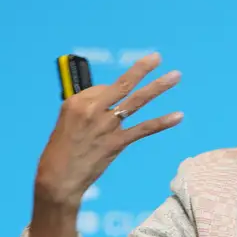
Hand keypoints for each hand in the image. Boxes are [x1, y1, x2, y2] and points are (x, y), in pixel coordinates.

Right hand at [34, 53, 182, 208]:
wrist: (58, 179)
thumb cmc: (61, 152)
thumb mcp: (68, 123)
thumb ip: (90, 110)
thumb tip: (110, 102)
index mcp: (77, 102)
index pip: (104, 88)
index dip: (114, 92)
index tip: (118, 96)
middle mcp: (92, 109)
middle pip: (122, 84)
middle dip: (142, 69)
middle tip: (157, 57)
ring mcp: (106, 126)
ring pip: (136, 101)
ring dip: (158, 87)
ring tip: (176, 76)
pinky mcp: (116, 143)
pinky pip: (143, 129)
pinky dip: (162, 122)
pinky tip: (178, 116)